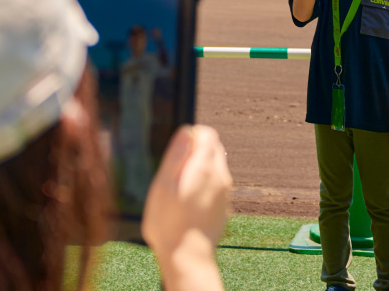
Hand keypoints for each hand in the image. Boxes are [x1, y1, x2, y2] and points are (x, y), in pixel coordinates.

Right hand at [142, 125, 231, 257]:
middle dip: (196, 150)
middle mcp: (220, 175)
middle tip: (176, 170)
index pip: (207, 133)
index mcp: (204, 166)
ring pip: (216, 165)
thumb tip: (187, 131)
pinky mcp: (224, 205)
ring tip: (181, 188)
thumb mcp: (163, 186)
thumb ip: (176, 155)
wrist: (188, 258)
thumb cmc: (169, 223)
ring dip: (201, 167)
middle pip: (214, 146)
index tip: (177, 151)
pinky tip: (189, 202)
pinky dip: (205, 184)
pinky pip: (216, 184)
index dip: (191, 135)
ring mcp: (225, 191)